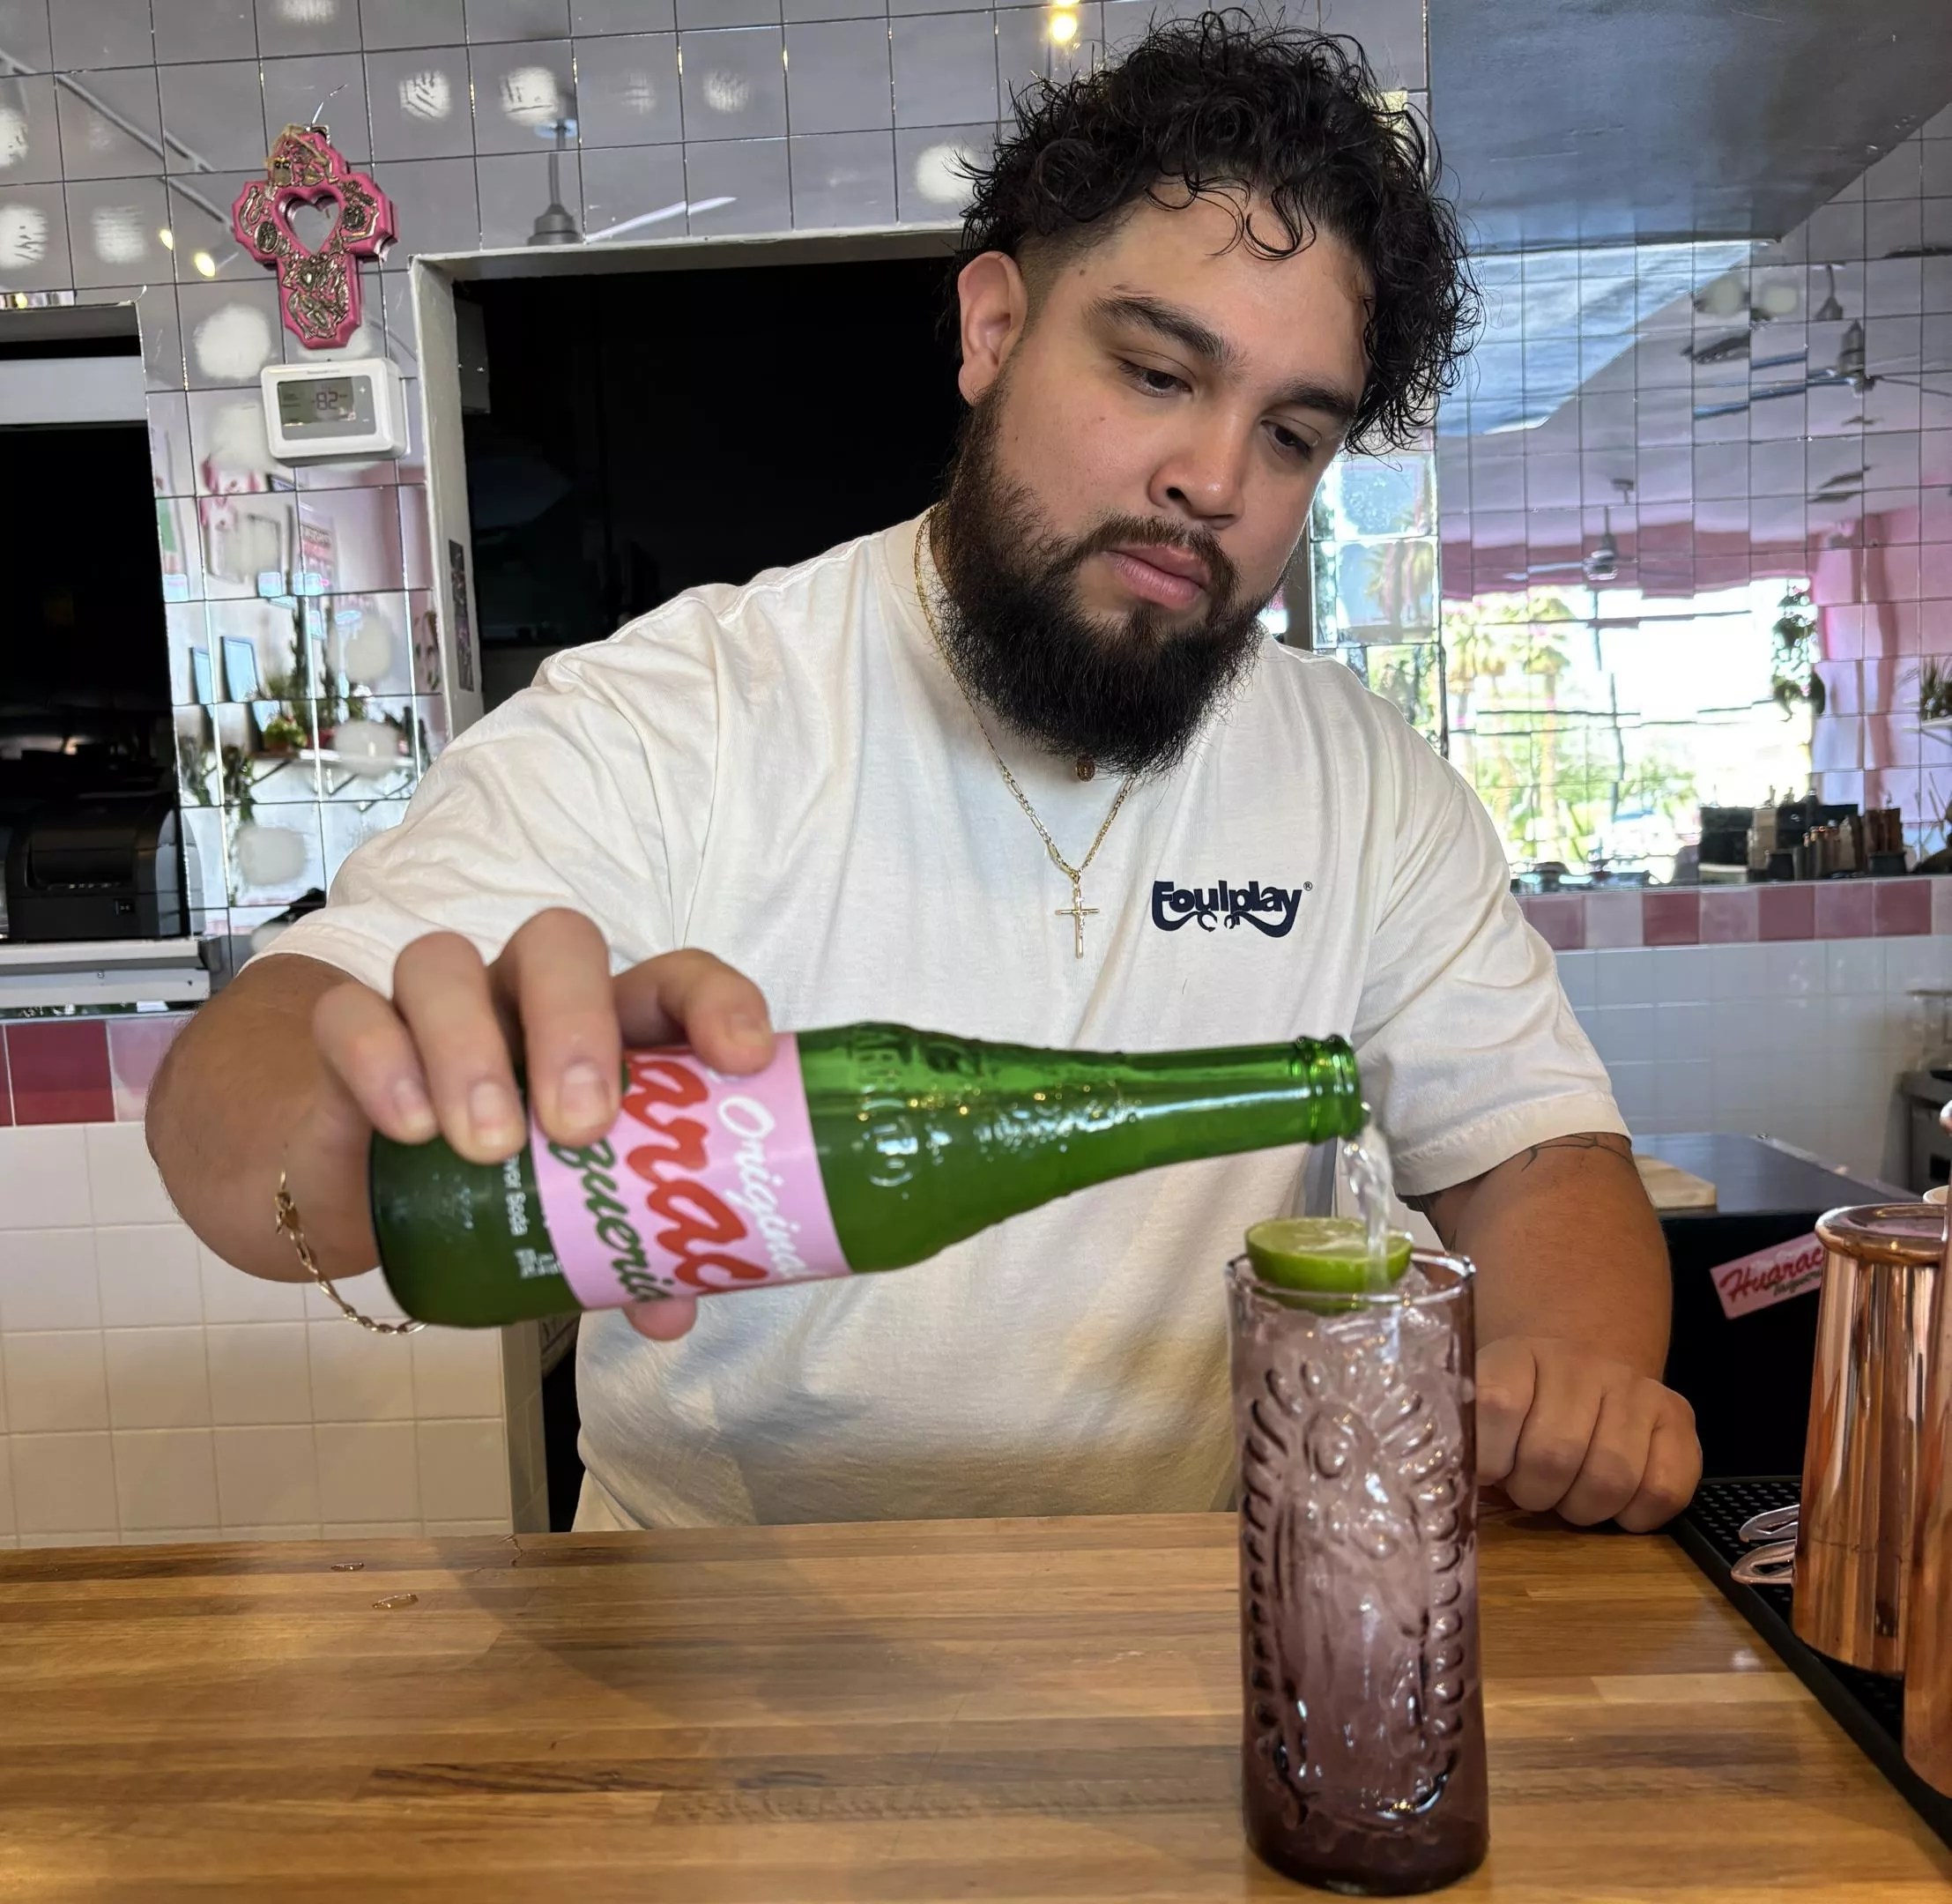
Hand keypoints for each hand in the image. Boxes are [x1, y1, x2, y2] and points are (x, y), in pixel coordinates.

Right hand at [311, 907, 774, 1342]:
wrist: (366, 1190)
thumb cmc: (504, 1184)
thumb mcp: (572, 1225)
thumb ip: (626, 1261)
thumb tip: (668, 1313)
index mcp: (607, 1026)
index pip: (672, 979)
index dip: (715, 1002)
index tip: (741, 1059)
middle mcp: (525, 997)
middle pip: (558, 946)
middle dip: (575, 1025)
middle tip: (580, 1127)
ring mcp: (435, 1008)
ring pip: (445, 964)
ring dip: (471, 1048)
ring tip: (490, 1146)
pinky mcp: (349, 1036)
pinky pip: (350, 1014)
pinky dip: (381, 1060)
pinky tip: (409, 1127)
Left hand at [1476, 1335, 1700, 1531]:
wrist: (1581, 1375)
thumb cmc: (1522, 1412)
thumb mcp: (1481, 1411)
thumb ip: (1466, 1439)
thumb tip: (1459, 1483)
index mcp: (1518, 1354)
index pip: (1498, 1404)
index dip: (1490, 1457)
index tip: (1488, 1476)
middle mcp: (1580, 1362)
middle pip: (1555, 1453)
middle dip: (1535, 1493)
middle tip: (1530, 1491)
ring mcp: (1634, 1386)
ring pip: (1611, 1477)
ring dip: (1582, 1509)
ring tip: (1568, 1498)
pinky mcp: (1679, 1416)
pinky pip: (1664, 1489)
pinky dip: (1635, 1516)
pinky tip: (1615, 1506)